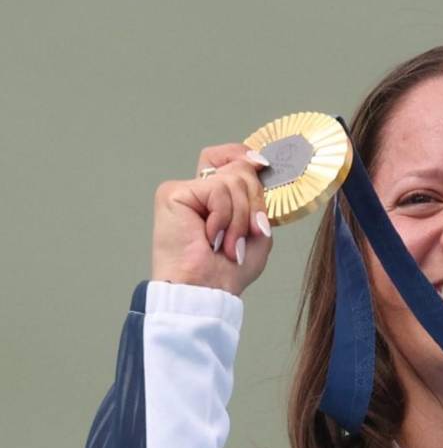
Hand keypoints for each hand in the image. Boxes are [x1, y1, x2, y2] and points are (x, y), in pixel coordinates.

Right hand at [151, 144, 272, 296]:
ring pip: (233, 180)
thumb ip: (257, 198)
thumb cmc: (228, 271)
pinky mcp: (173, 192)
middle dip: (254, 203)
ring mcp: (185, 190)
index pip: (230, 157)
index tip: (262, 166)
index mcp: (217, 199)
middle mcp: (199, 191)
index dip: (247, 157)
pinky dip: (224, 217)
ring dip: (240, 218)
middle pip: (239, 169)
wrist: (207, 290)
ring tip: (228, 243)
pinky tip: (211, 236)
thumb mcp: (257, 230)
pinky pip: (217, 190)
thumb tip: (255, 164)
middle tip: (247, 233)